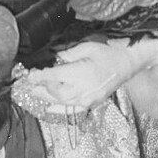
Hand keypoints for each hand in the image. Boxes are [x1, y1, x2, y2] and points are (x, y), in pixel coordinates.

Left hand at [22, 37, 157, 111]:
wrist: (128, 62)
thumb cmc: (109, 52)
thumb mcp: (87, 46)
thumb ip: (68, 54)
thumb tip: (54, 58)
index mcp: (81, 73)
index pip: (53, 77)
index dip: (39, 77)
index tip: (29, 74)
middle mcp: (83, 89)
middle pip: (55, 93)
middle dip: (40, 89)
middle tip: (29, 84)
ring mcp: (88, 99)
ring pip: (62, 103)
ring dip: (46, 98)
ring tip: (35, 93)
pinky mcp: (92, 102)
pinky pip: (73, 110)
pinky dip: (60, 110)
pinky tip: (50, 108)